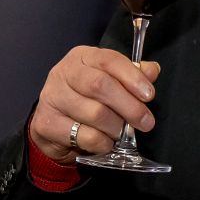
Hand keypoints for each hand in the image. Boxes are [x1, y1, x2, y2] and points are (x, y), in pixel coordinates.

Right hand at [29, 47, 161, 160]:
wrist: (53, 127)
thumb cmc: (86, 100)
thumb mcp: (110, 82)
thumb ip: (131, 75)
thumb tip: (152, 70)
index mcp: (82, 57)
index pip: (109, 60)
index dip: (132, 77)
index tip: (149, 95)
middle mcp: (63, 73)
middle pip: (100, 86)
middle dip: (129, 106)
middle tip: (145, 122)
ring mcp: (52, 97)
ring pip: (94, 113)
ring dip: (116, 127)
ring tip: (122, 133)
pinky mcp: (47, 123)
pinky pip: (84, 135)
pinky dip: (102, 142)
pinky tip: (106, 142)